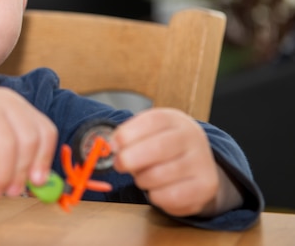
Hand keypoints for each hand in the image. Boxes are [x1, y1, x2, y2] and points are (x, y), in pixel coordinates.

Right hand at [0, 87, 57, 198]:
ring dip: (2, 173)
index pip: (44, 131)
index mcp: (18, 105)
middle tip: (11, 192)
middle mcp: (3, 99)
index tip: (36, 182)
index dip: (44, 159)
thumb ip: (17, 158)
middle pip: (27, 138)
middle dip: (22, 171)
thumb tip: (39, 183)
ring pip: (5, 143)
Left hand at [111, 108, 242, 216]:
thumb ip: (128, 136)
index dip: (129, 133)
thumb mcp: (147, 132)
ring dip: (142, 179)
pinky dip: (155, 196)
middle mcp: (192, 138)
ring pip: (160, 175)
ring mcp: (202, 162)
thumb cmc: (163, 144)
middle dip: (130, 158)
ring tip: (142, 176)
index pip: (153, 121)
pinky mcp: (205, 187)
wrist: (197, 161)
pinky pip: (170, 197)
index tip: (113, 144)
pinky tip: (157, 188)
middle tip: (119, 164)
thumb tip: (110, 146)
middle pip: (158, 148)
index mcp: (175, 119)